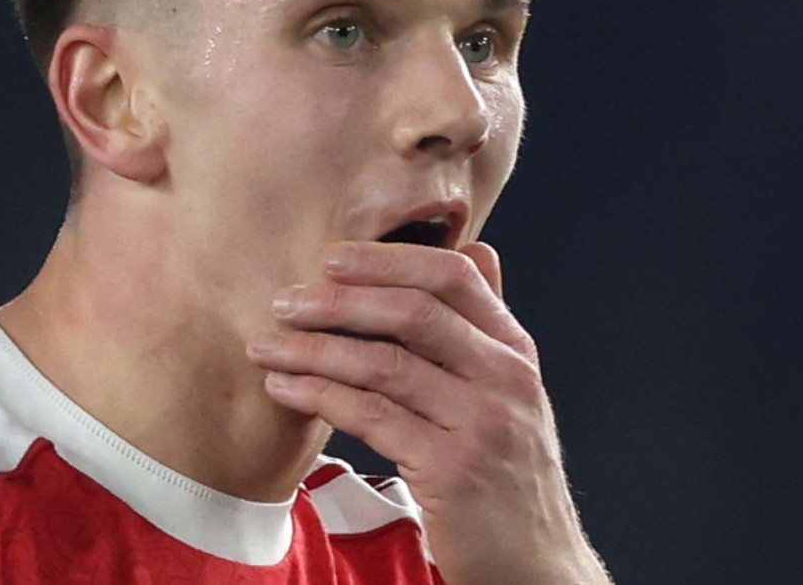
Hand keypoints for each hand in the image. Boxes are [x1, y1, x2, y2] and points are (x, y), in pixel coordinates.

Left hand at [245, 241, 609, 584]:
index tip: (332, 257)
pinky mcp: (451, 468)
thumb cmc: (507, 477)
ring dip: (314, 349)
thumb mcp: (511, 393)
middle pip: (414, 312)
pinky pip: (371, 416)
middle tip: (284, 301)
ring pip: (384, 362)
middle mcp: (504, 379)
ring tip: (267, 346)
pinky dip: (320, 395)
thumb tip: (477, 250)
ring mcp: (481, 423)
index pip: (455, 277)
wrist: (535, 564)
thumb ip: (485, 327)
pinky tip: (286, 389)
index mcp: (515, 351)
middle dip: (339, 300)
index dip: (388, 260)